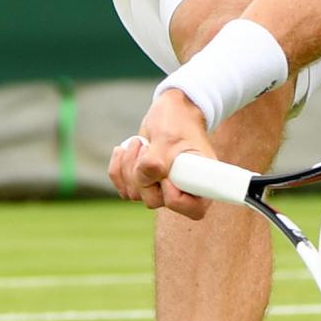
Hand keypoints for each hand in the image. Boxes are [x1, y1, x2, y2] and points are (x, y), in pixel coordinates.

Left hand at [107, 88, 217, 220]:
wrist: (170, 111)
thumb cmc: (177, 122)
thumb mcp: (167, 137)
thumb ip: (155, 162)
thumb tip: (144, 179)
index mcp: (202, 182)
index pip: (192, 209)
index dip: (173, 193)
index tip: (167, 170)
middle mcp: (183, 191)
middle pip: (154, 200)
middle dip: (142, 173)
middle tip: (148, 147)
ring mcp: (162, 189)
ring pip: (135, 194)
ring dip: (128, 167)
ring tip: (139, 142)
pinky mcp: (145, 184)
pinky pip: (123, 188)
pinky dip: (118, 169)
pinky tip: (124, 150)